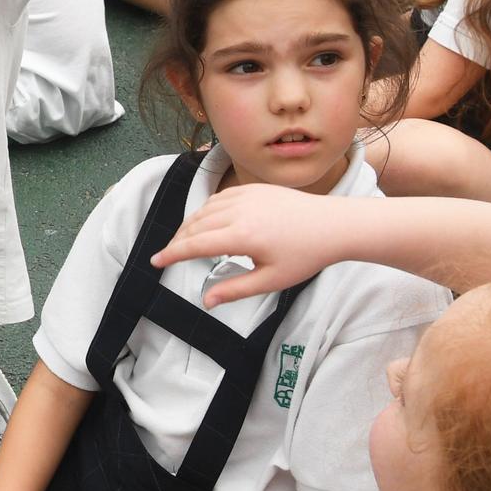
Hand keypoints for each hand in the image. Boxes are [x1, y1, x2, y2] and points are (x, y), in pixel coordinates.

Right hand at [151, 182, 345, 303]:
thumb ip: (235, 289)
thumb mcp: (271, 280)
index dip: (172, 254)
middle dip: (178, 241)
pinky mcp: (253, 188)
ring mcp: (246, 196)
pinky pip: (219, 198)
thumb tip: (206, 301)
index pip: (195, 245)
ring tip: (185, 241)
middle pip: (195, 225)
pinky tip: (206, 222)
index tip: (155, 262)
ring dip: (190, 225)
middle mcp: (239, 212)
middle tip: (169, 256)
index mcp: (243, 236)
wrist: (334, 225)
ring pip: (205, 209)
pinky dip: (207, 210)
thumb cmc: (306, 255)